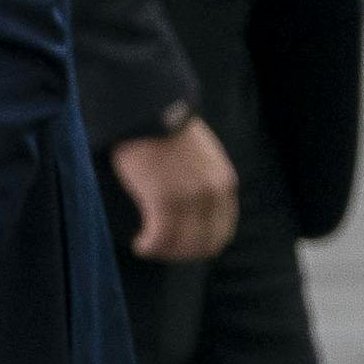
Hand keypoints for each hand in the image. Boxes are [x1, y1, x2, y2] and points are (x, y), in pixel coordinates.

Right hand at [109, 114, 238, 262]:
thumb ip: (205, 182)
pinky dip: (149, 246)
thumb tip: (194, 208)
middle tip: (160, 249)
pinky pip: (159, 237)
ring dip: (163, 252)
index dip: (200, 245)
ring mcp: (189, 199)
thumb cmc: (168, 130)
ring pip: (181, 245)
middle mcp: (212, 195)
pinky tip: (139, 243)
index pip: (222, 232)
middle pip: (204, 244)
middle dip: (181, 253)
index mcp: (224, 184)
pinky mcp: (163, 199)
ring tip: (146, 247)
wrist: (150, 110)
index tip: (179, 244)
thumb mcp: (203, 157)